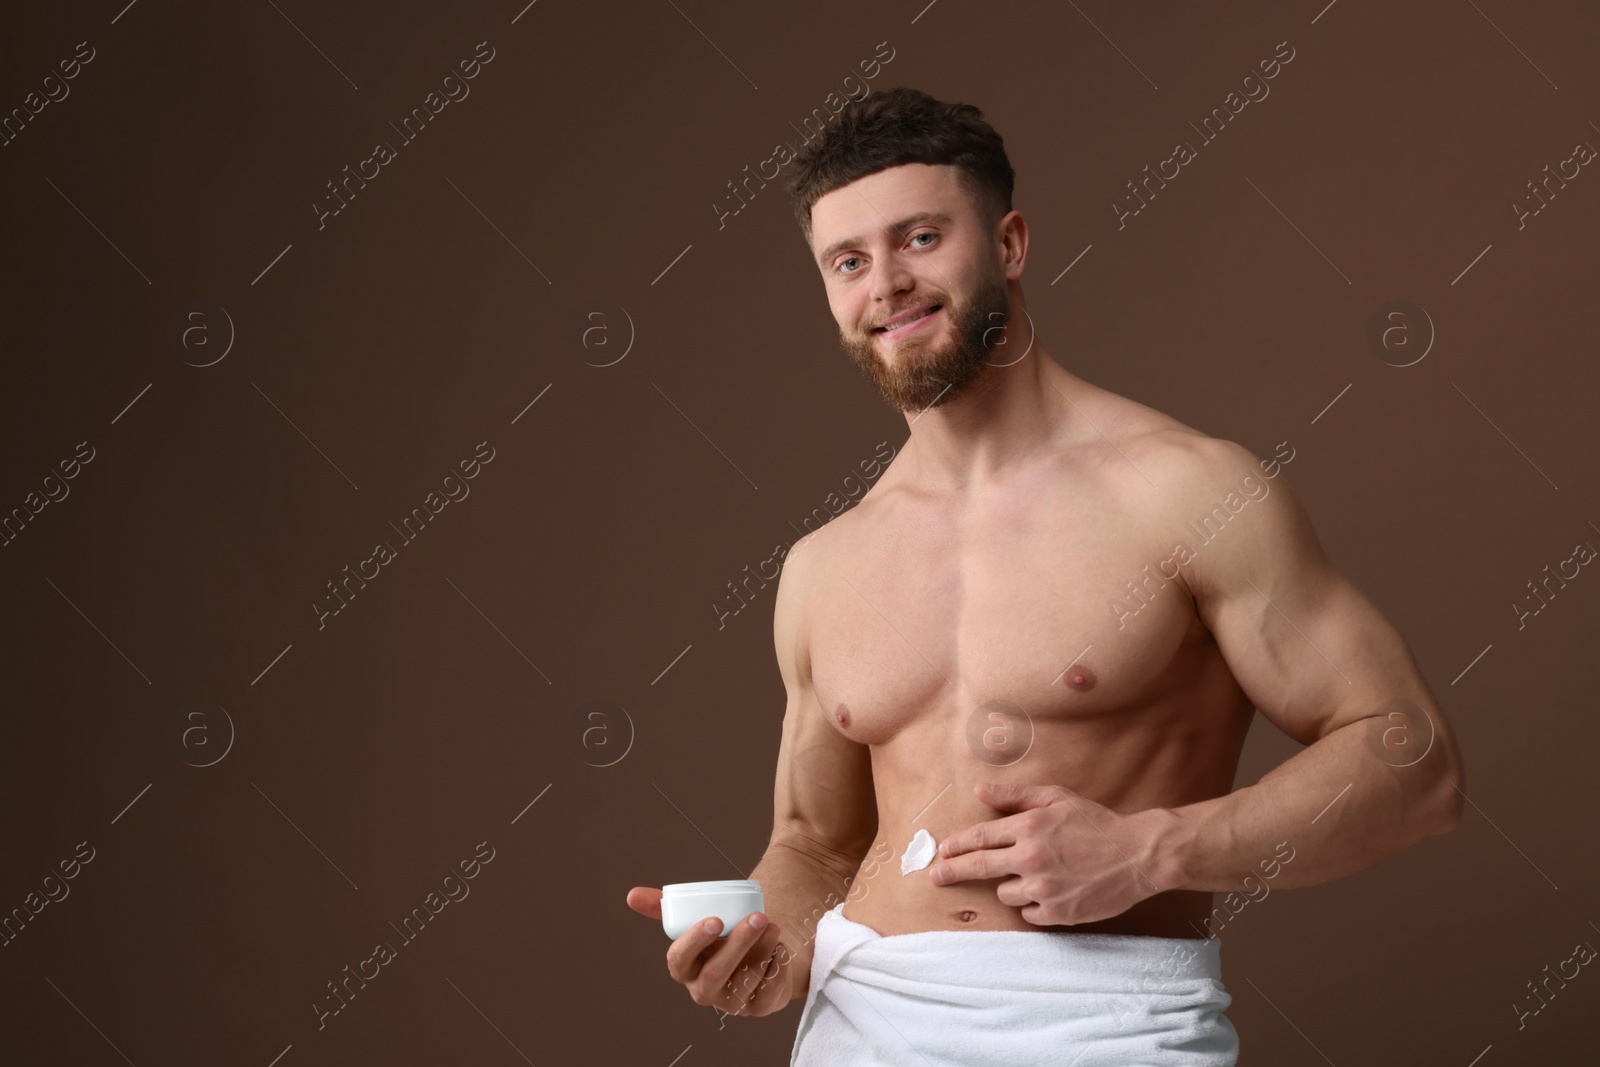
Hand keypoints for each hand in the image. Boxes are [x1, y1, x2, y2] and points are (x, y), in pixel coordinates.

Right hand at [626, 886, 793, 1018]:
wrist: (758, 954)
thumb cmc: (722, 936)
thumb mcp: (697, 920)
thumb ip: (665, 908)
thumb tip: (632, 895)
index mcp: (684, 968)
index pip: (680, 959)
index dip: (695, 941)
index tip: (715, 919)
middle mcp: (704, 989)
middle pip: (717, 971)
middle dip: (738, 943)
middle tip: (758, 917)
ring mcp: (731, 1002)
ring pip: (746, 978)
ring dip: (763, 949)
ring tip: (773, 926)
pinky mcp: (758, 1006)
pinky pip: (769, 989)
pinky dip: (777, 964)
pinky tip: (780, 947)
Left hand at [927, 783, 1174, 926]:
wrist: (1137, 855)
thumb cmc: (1096, 823)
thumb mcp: (1057, 798)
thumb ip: (1015, 795)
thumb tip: (978, 791)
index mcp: (1029, 827)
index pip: (980, 837)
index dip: (957, 845)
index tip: (942, 851)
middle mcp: (1031, 858)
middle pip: (979, 867)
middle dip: (952, 871)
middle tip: (936, 876)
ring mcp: (1044, 888)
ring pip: (1005, 893)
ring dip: (1011, 886)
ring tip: (1036, 875)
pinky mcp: (1057, 913)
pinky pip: (1028, 913)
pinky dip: (1032, 904)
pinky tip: (1050, 891)